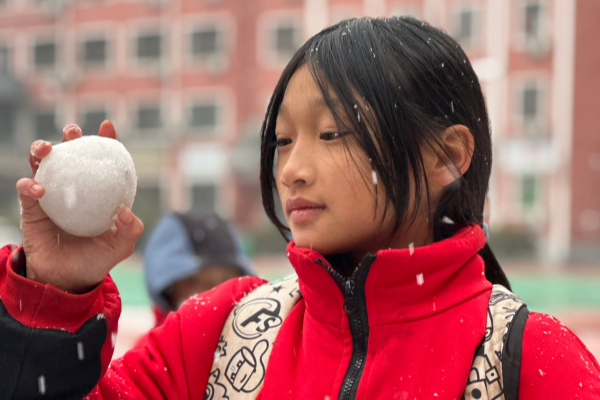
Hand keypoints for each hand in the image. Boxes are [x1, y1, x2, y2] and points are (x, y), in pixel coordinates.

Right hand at [16, 121, 143, 293]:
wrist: (66, 281)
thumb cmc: (96, 260)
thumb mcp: (120, 247)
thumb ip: (130, 230)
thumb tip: (126, 212)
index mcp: (98, 193)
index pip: (102, 162)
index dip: (105, 141)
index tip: (108, 126)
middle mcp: (75, 190)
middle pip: (70, 155)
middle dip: (70, 137)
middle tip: (72, 132)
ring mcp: (52, 196)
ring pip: (43, 164)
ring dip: (42, 150)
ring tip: (47, 149)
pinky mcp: (32, 209)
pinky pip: (26, 189)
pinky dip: (30, 184)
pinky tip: (39, 189)